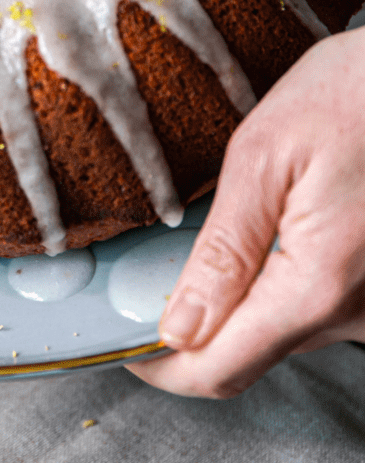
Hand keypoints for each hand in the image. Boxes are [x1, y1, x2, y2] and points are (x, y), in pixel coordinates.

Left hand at [127, 25, 364, 397]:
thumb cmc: (347, 94)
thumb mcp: (263, 157)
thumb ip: (223, 251)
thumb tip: (180, 325)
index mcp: (318, 285)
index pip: (219, 368)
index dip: (158, 366)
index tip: (120, 342)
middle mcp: (353, 312)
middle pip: (246, 355)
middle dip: (187, 327)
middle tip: (146, 274)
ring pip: (275, 332)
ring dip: (228, 303)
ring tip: (198, 245)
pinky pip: (305, 307)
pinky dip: (267, 285)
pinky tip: (254, 237)